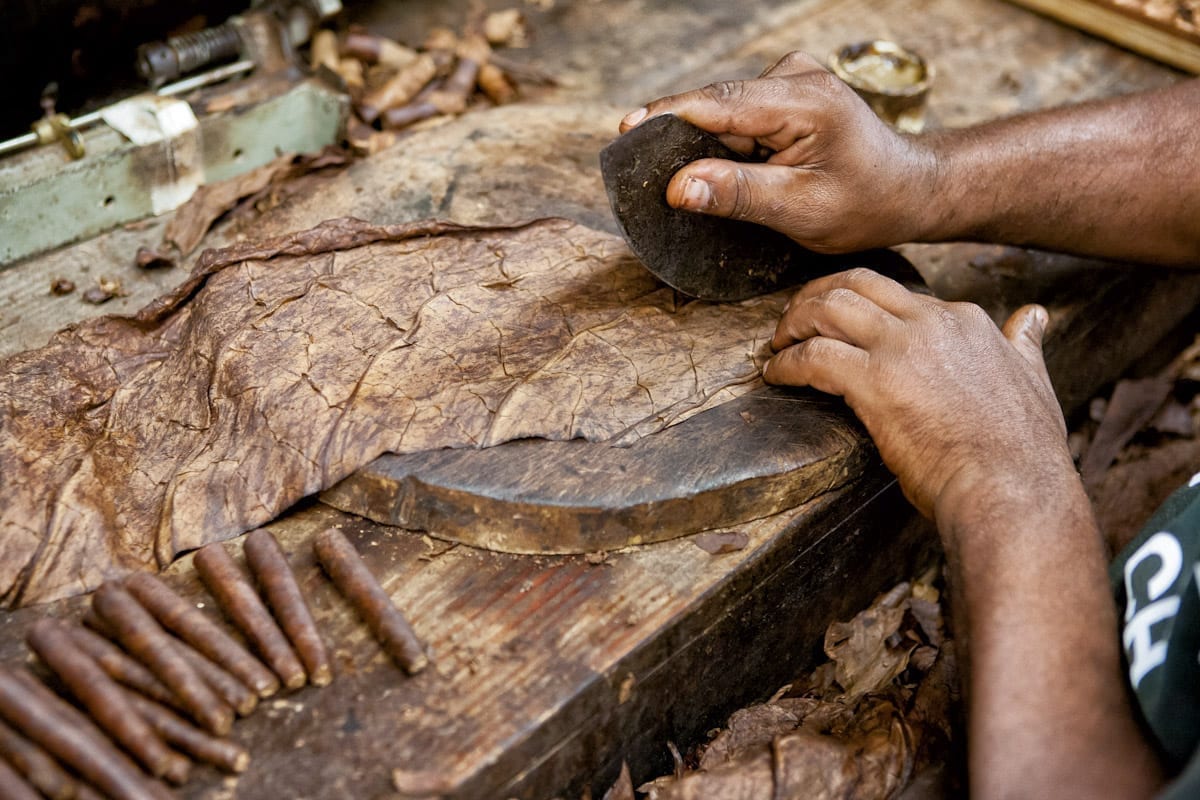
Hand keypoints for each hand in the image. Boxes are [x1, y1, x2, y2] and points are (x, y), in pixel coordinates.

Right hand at [619, 52, 934, 252]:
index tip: (626, 131)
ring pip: (724, 113)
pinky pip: (737, 116)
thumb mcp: (800, 210)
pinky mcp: (785, 92)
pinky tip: (732, 172)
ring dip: (708, 147)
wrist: (907, 190)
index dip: (668, 116)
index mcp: (805, 101)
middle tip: (652, 179)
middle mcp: (796, 77)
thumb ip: (739, 194)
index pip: (720, 102)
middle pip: (716, 105)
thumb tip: (680, 187)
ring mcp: (791, 80)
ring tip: (705, 185)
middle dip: (683, 141)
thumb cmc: (865, 203)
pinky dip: (725, 144)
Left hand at [763, 268, 1070, 518]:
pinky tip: (775, 376)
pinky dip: (786, 363)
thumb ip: (1023, 346)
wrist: (1011, 490)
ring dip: (794, 321)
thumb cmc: (1021, 453)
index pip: (897, 295)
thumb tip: (1033, 318)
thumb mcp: (1034, 380)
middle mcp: (932, 323)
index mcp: (964, 321)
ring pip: (829, 308)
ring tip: (777, 342)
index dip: (860, 306)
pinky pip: (813, 357)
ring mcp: (902, 349)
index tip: (840, 324)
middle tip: (792, 319)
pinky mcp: (874, 382)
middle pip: (856, 284)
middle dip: (816, 295)